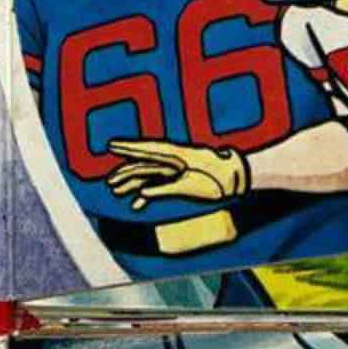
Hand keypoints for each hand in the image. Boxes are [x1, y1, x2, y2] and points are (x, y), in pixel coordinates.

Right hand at [104, 137, 248, 208]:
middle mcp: (174, 159)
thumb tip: (142, 195)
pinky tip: (137, 203)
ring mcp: (178, 168)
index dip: (128, 148)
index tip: (111, 145)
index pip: (147, 149)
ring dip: (133, 183)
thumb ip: (164, 190)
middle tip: (109, 179)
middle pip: (144, 164)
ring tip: (116, 190)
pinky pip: (159, 183)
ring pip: (149, 174)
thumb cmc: (217, 180)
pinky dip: (147, 193)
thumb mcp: (189, 187)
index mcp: (176, 154)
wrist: (239, 178)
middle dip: (125, 172)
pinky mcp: (182, 177)